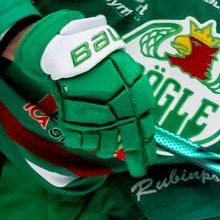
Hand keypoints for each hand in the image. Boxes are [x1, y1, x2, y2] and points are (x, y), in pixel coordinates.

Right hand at [11, 14, 156, 175]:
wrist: (79, 54)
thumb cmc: (109, 61)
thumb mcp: (134, 76)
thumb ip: (141, 100)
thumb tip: (144, 122)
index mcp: (135, 106)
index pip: (143, 136)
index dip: (145, 153)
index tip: (145, 165)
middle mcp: (117, 118)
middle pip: (122, 146)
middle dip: (131, 159)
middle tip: (132, 165)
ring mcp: (94, 122)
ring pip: (101, 147)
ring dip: (104, 147)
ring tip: (104, 141)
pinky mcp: (74, 123)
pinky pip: (80, 142)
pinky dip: (83, 141)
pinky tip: (86, 134)